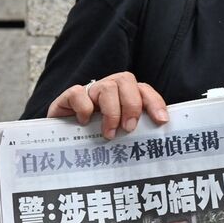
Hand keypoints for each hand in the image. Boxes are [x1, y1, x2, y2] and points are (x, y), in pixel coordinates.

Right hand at [47, 72, 168, 139]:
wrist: (62, 141)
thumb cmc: (97, 139)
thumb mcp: (120, 136)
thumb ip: (136, 132)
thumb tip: (159, 140)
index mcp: (126, 95)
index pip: (144, 90)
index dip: (155, 103)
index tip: (161, 121)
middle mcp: (110, 89)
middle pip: (126, 80)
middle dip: (132, 105)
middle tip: (128, 128)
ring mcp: (90, 91)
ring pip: (107, 87)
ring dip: (111, 112)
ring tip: (108, 134)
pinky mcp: (69, 96)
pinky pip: (79, 92)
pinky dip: (84, 108)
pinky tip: (83, 122)